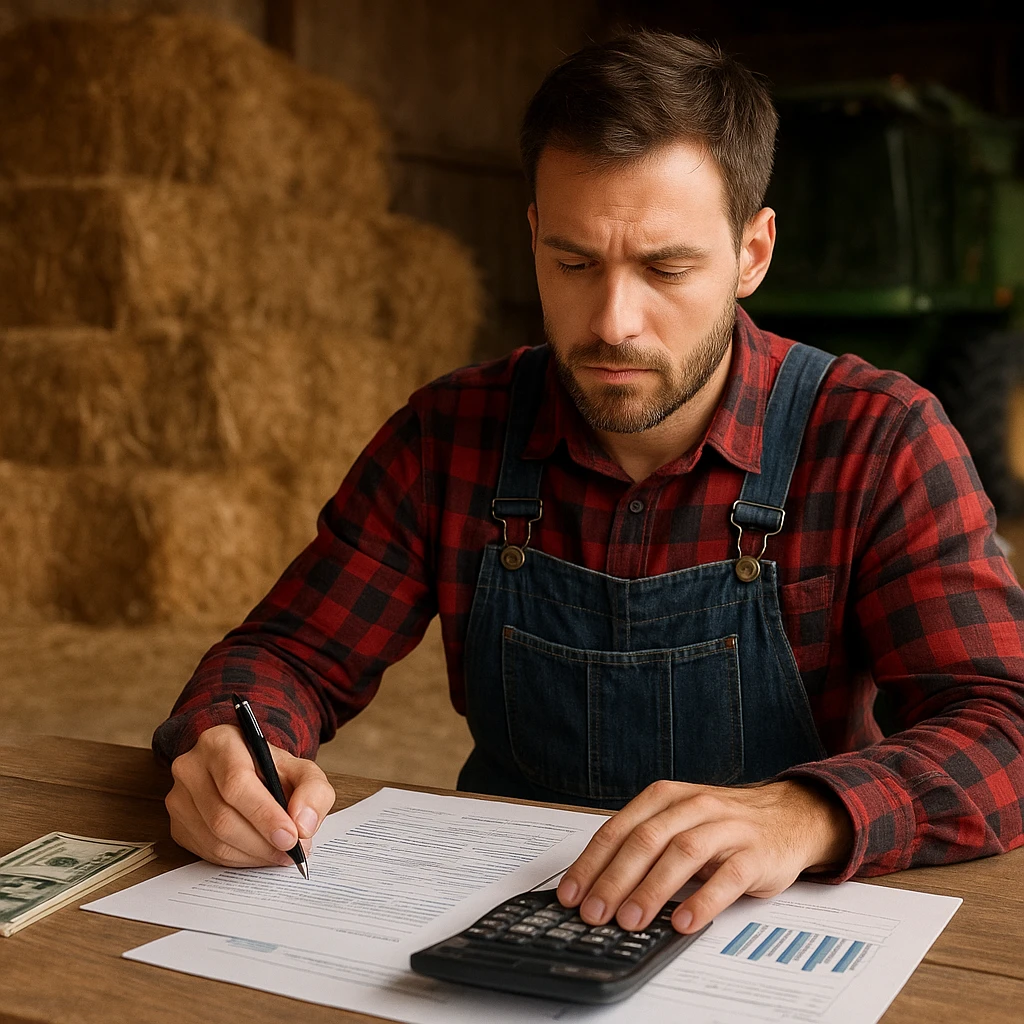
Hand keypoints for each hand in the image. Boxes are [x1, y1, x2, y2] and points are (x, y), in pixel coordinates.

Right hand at [166, 723, 335, 867]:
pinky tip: (259, 853)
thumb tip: (303, 826)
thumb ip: (313, 792)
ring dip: (253, 854)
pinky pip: (207, 852)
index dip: (264, 814)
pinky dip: (239, 860)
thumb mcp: (303, 770)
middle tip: (292, 851)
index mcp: (220, 742)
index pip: (236, 783)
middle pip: (222, 816)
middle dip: (263, 841)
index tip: (290, 837)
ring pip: (214, 839)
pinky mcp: (178, 825)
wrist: (249, 771)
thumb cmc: (273, 770)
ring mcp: (179, 798)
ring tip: (280, 854)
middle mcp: (191, 767)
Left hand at [557, 779, 852, 934]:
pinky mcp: (755, 854)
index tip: (572, 894)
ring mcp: (725, 829)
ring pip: (682, 854)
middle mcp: (693, 807)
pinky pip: (727, 877)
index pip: (619, 829)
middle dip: (615, 879)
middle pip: (646, 840)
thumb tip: (596, 885)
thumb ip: (643, 845)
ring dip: (652, 889)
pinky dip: (704, 900)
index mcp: (665, 798)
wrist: (788, 816)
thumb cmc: (722, 824)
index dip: (592, 863)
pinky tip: (684, 922)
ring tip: (631, 920)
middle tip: (595, 913)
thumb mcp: (677, 821)